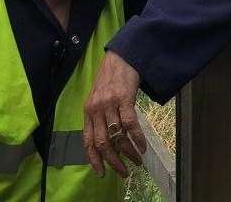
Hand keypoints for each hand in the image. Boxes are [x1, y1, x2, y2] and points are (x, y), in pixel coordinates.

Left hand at [83, 50, 145, 177]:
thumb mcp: (98, 99)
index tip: (101, 173)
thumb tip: (109, 141)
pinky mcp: (123, 99)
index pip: (87, 141)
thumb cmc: (110, 79)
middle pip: (103, 142)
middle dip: (114, 161)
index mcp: (88, 112)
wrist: (121, 57)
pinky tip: (142, 146)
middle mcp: (96, 110)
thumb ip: (99, 117)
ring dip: (129, 152)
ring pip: (117, 136)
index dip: (94, 159)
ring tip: (138, 161)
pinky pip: (130, 124)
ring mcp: (109, 104)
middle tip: (124, 172)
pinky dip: (137, 138)